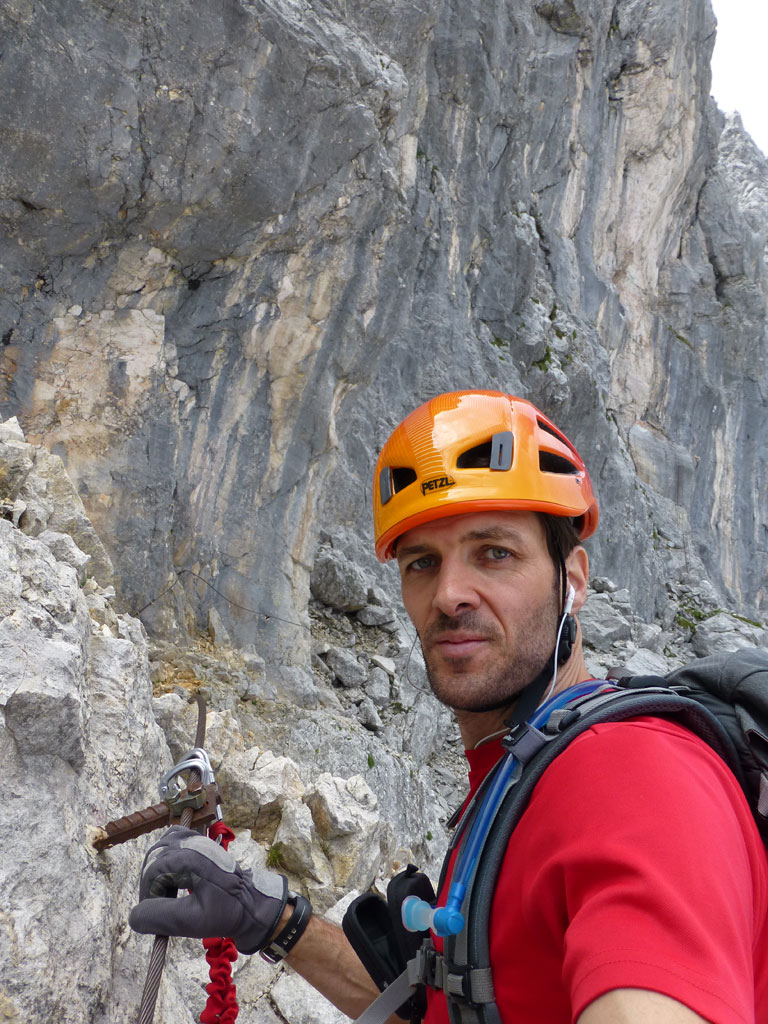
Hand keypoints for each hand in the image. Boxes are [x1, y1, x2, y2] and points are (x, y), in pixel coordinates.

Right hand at [128, 826, 286, 953]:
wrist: (250, 901)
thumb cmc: (225, 912)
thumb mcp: (192, 921)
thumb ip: (161, 917)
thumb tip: (135, 916)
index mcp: (190, 858)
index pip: (152, 872)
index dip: (148, 896)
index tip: (155, 915)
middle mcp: (191, 843)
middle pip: (153, 858)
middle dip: (151, 884)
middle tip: (160, 906)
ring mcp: (195, 839)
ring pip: (160, 847)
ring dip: (156, 871)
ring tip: (165, 894)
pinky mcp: (197, 841)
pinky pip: (171, 840)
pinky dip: (164, 856)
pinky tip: (171, 876)